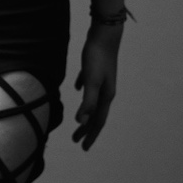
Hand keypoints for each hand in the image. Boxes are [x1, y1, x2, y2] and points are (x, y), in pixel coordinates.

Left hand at [73, 24, 121, 150]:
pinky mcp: (96, 68)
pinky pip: (88, 84)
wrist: (105, 34)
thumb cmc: (97, 58)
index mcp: (106, 96)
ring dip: (86, 113)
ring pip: (93, 101)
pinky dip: (83, 89)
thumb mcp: (92, 81)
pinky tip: (77, 87)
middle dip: (87, 128)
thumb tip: (82, 121)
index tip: (82, 147)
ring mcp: (102, 79)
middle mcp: (106, 90)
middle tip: (75, 140)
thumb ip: (88, 101)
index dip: (90, 134)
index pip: (97, 121)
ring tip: (78, 120)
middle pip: (96, 113)